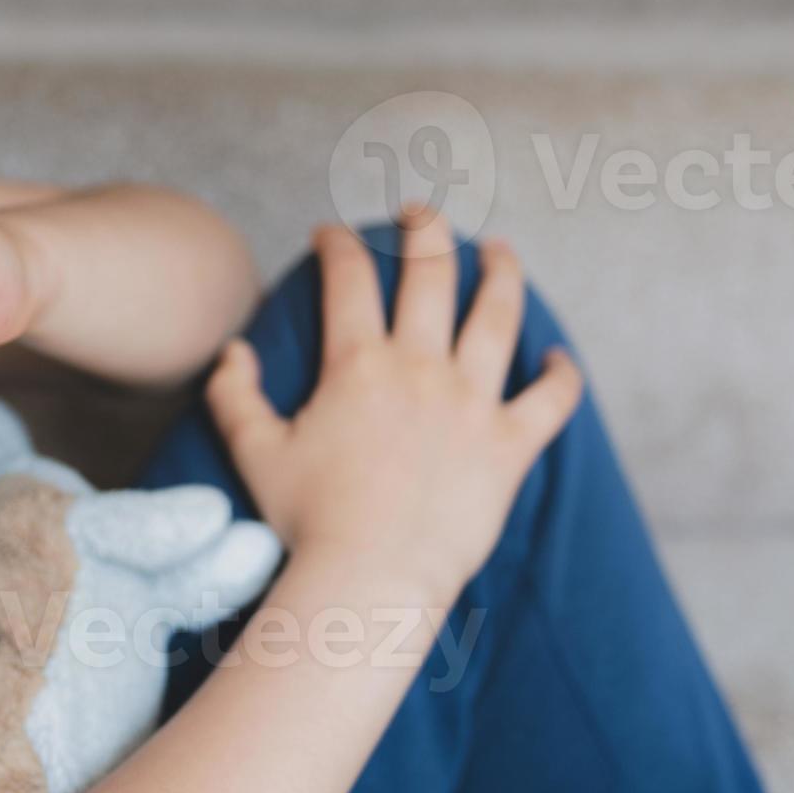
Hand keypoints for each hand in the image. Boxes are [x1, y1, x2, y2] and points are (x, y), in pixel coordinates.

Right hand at [202, 208, 582, 604]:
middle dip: (426, 229)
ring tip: (500, 250)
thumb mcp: (255, 454)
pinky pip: (551, 400)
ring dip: (502, 272)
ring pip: (498, 315)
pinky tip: (558, 357)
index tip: (332, 234)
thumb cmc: (308, 522)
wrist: (370, 579)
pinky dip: (561, 374)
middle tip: (420, 213)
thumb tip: (232, 352)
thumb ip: (235, 395)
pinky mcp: (509, 446)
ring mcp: (472, 404)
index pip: (349, 279)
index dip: (339, 245)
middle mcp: (420, 369)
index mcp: (358, 365)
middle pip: (431, 273)